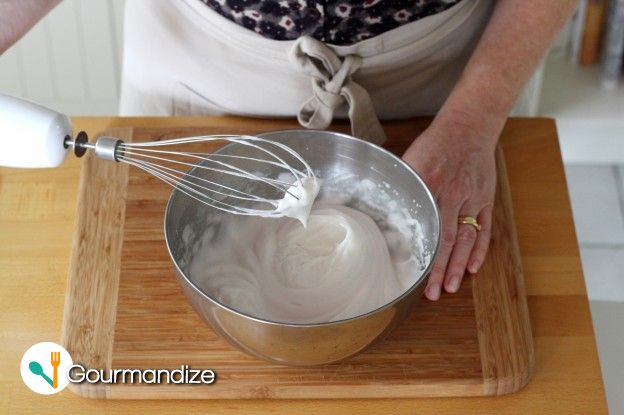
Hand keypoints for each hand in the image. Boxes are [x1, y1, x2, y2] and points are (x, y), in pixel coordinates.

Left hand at [402, 118, 496, 300]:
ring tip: (452, 288)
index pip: (424, 228)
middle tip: (433, 294)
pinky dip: (480, 249)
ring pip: (466, 238)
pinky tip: (473, 267)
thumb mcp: (411, 160)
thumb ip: (401, 188)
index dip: (421, 254)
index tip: (413, 274)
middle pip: (446, 239)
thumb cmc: (435, 144)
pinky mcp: (486, 198)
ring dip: (459, 265)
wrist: (469, 126)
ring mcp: (473, 198)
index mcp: (429, 185)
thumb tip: (381, 212)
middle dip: (439, 269)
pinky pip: (485, 229)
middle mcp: (452, 194)